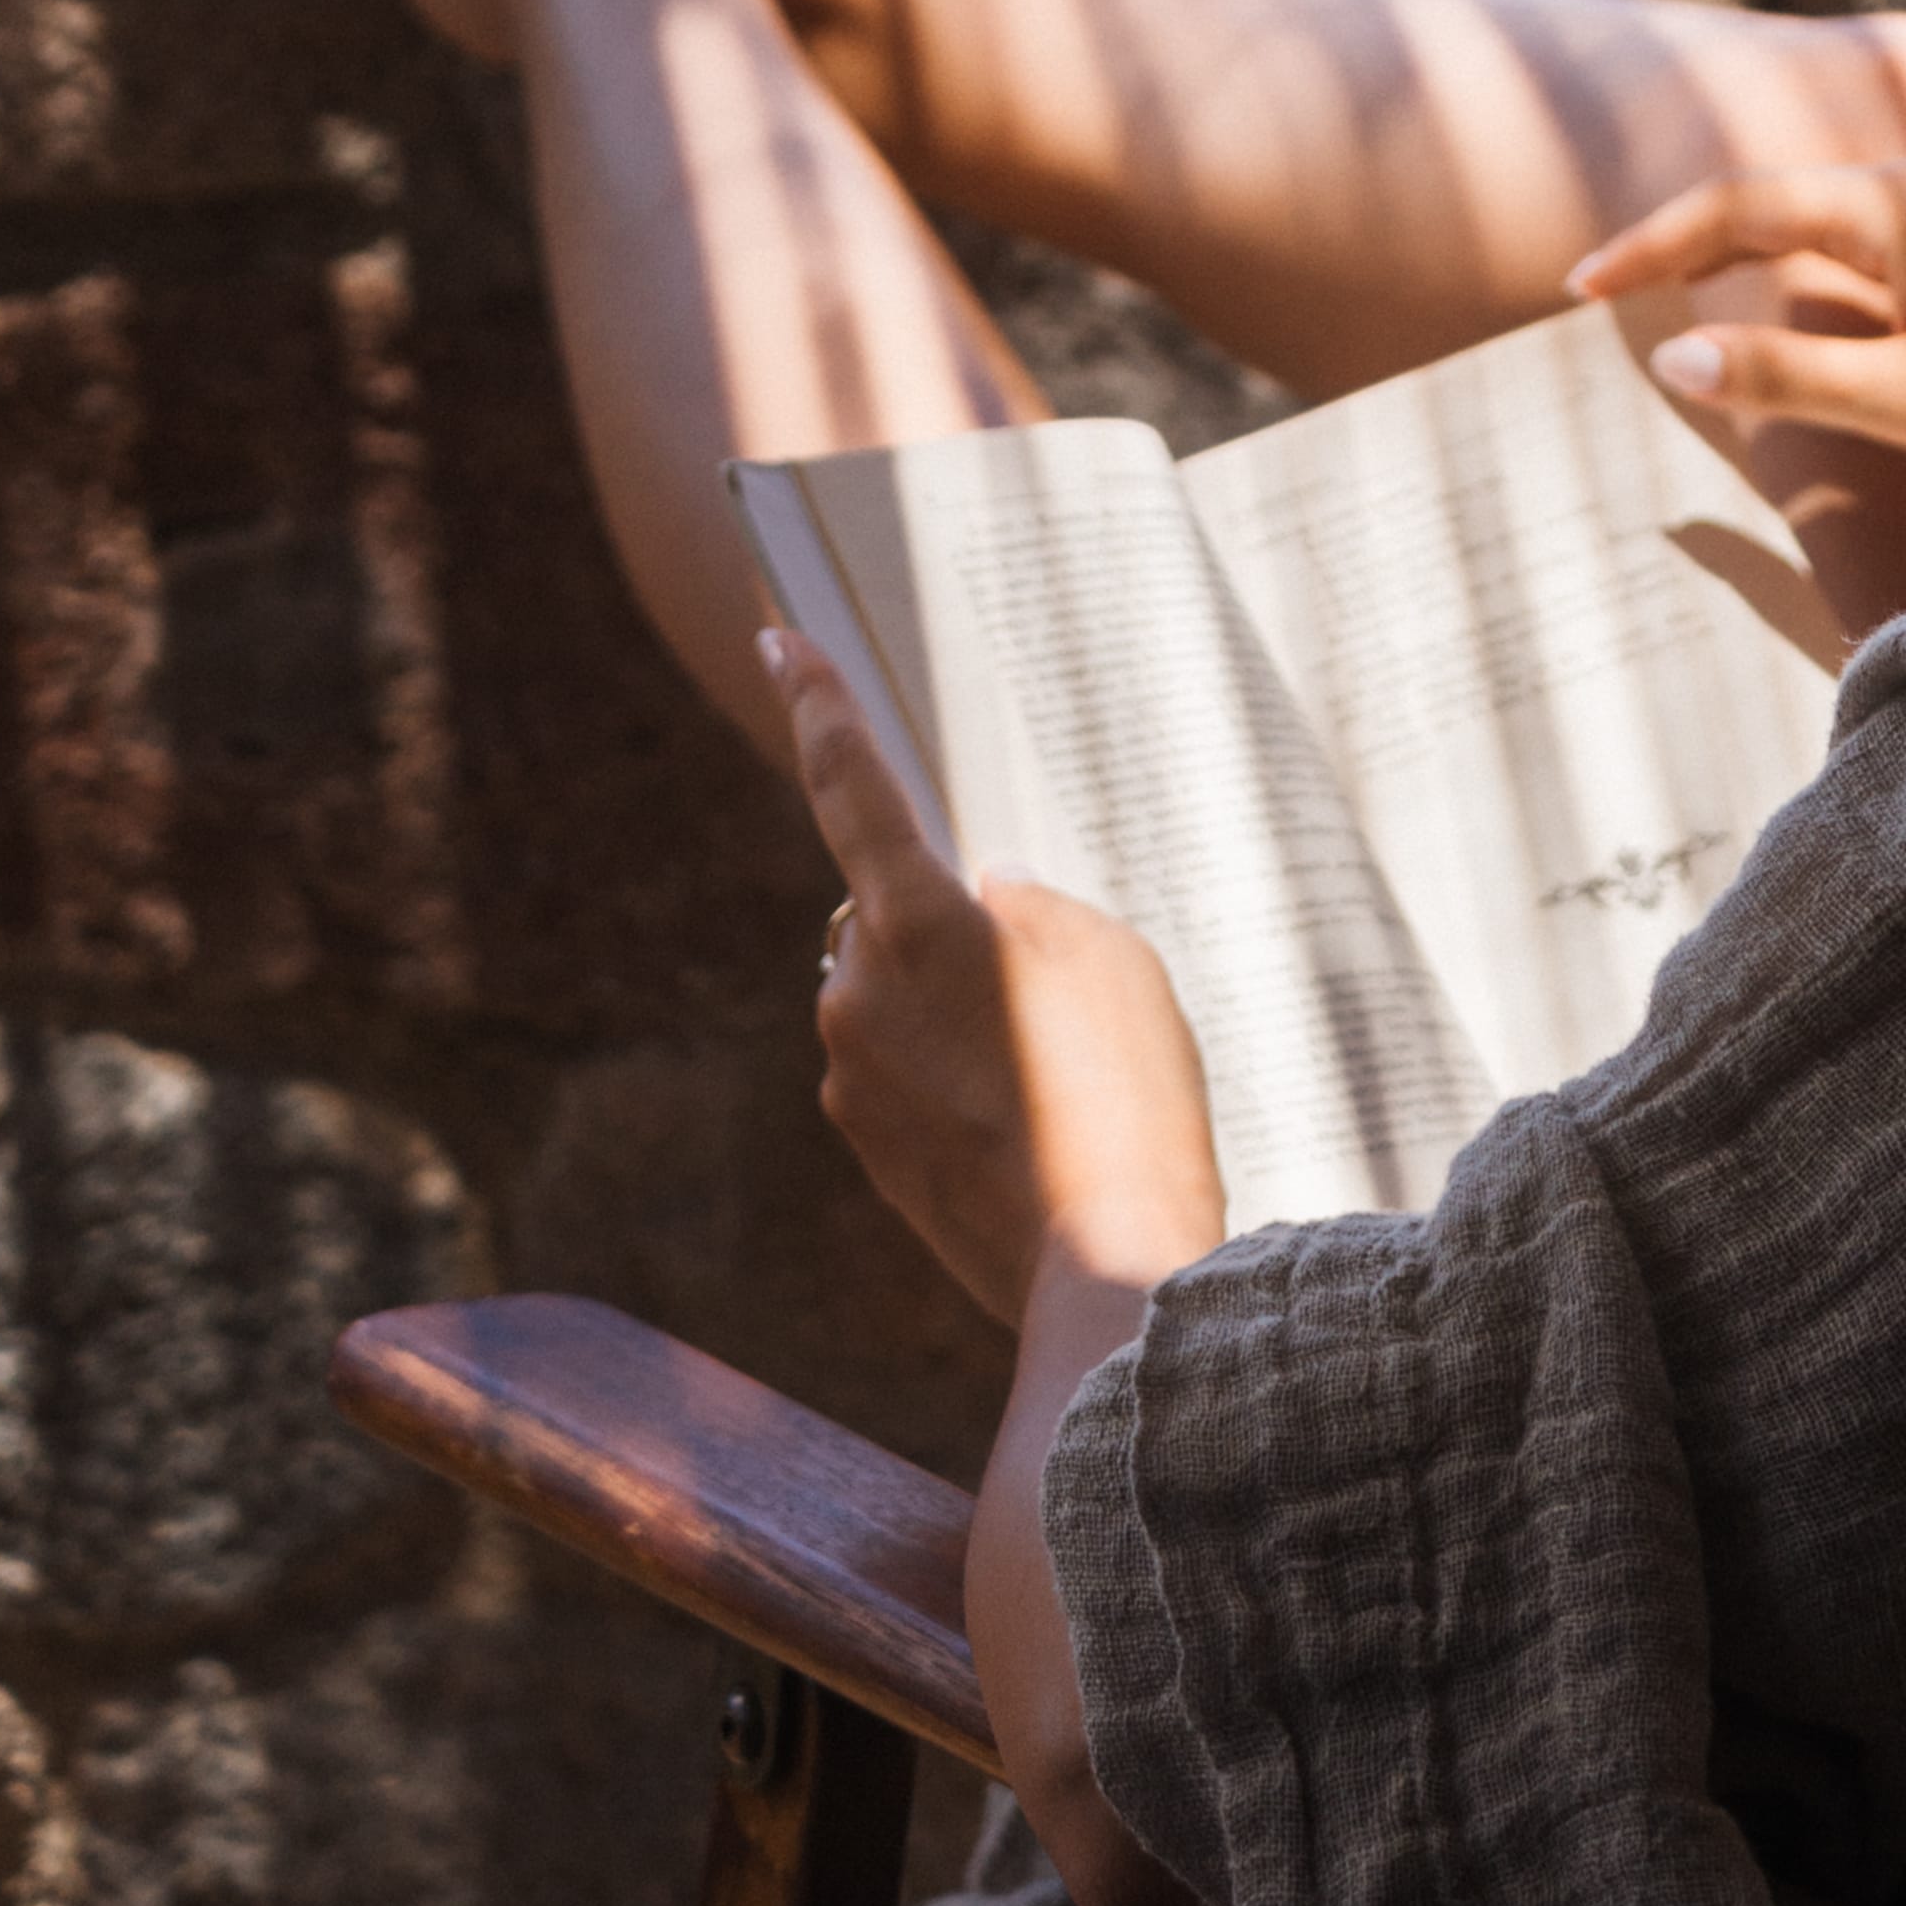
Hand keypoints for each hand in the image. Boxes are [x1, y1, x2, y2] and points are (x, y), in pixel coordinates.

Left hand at [774, 636, 1229, 1329]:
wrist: (1104, 1269)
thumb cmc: (1127, 1096)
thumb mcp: (1113, 960)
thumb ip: (1033, 909)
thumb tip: (984, 906)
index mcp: (916, 920)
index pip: (851, 782)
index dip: (818, 700)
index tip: (778, 635)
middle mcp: (856, 989)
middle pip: (887, 912)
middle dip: (947, 926)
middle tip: (1048, 988)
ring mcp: (849, 1074)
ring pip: (894, 998)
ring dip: (957, 1012)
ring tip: (1056, 1076)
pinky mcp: (864, 1145)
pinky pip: (901, 1073)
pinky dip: (955, 1078)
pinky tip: (1030, 1125)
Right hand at [1568, 157, 1905, 505]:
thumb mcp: (1903, 402)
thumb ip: (1783, 373)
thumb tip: (1670, 354)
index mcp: (1901, 204)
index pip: (1742, 207)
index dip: (1653, 245)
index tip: (1580, 287)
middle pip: (1773, 205)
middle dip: (1687, 246)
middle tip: (1602, 293)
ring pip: (1815, 232)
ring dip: (1744, 267)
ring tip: (1668, 305)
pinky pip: (1859, 258)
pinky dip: (1801, 290)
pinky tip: (1778, 334)